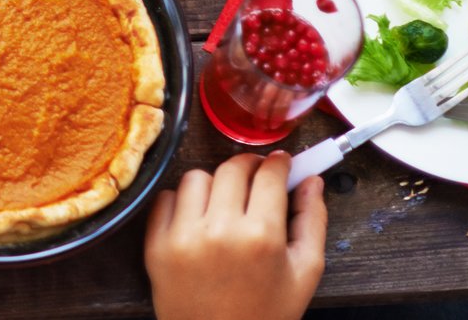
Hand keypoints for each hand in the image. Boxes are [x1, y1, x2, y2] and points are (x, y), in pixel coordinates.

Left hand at [145, 152, 326, 319]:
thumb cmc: (266, 313)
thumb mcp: (305, 274)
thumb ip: (312, 222)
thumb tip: (312, 181)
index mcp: (261, 237)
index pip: (269, 174)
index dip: (279, 163)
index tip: (282, 162)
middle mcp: (219, 231)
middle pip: (232, 168)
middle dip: (250, 166)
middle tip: (257, 176)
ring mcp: (182, 237)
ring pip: (197, 177)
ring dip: (215, 183)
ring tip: (226, 203)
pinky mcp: (155, 246)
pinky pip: (165, 198)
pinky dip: (182, 201)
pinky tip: (198, 218)